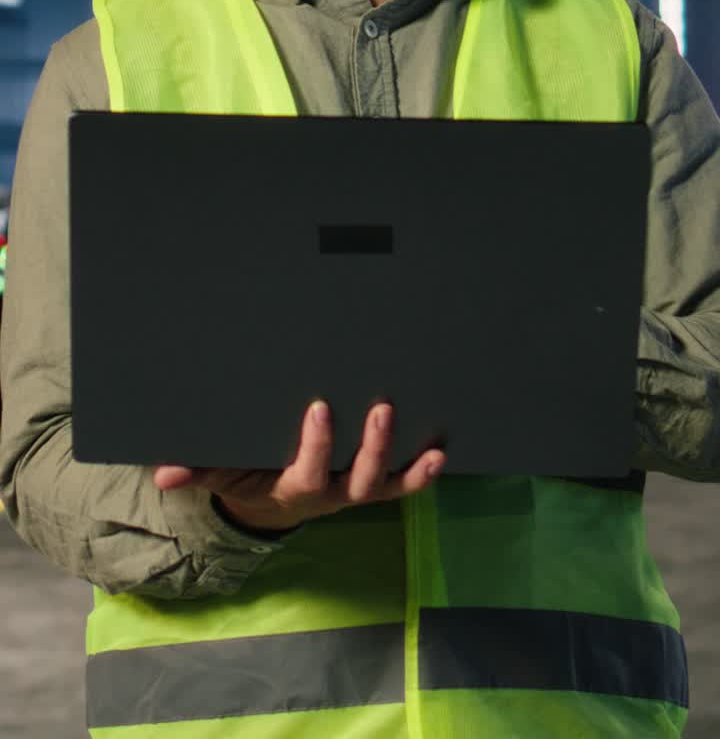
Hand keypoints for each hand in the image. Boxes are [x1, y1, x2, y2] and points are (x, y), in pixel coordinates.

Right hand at [153, 400, 445, 530]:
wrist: (271, 503)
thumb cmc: (247, 476)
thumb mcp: (222, 473)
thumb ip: (198, 470)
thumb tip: (162, 473)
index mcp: (293, 490)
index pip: (308, 474)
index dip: (317, 447)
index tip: (320, 408)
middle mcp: (331, 496)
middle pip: (358, 481)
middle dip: (371, 447)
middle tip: (381, 407)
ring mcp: (355, 492)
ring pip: (384, 483)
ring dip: (401, 458)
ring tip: (421, 432)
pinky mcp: (374, 486)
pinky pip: (402, 486)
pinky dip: (422, 474)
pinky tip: (440, 452)